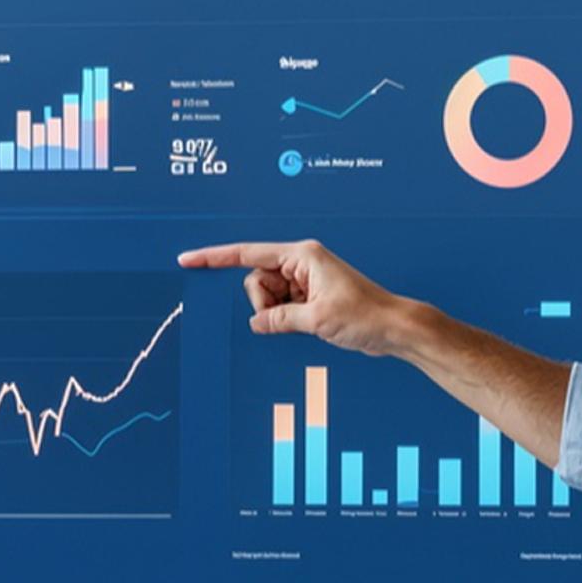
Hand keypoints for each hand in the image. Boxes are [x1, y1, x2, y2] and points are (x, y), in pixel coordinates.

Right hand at [175, 239, 421, 358]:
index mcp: (301, 255)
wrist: (392, 328)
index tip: (188, 259)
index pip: (247, 254)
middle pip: (256, 282)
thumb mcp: (316, 319)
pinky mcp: (309, 297)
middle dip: (264, 303)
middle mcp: (300, 263)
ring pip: (267, 297)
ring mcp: (304, 280)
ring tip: (308, 321)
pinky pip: (280, 307)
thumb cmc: (364, 314)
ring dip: (277, 313)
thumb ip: (279, 319)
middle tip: (295, 316)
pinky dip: (285, 318)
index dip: (215, 257)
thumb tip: (256, 323)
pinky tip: (309, 324)